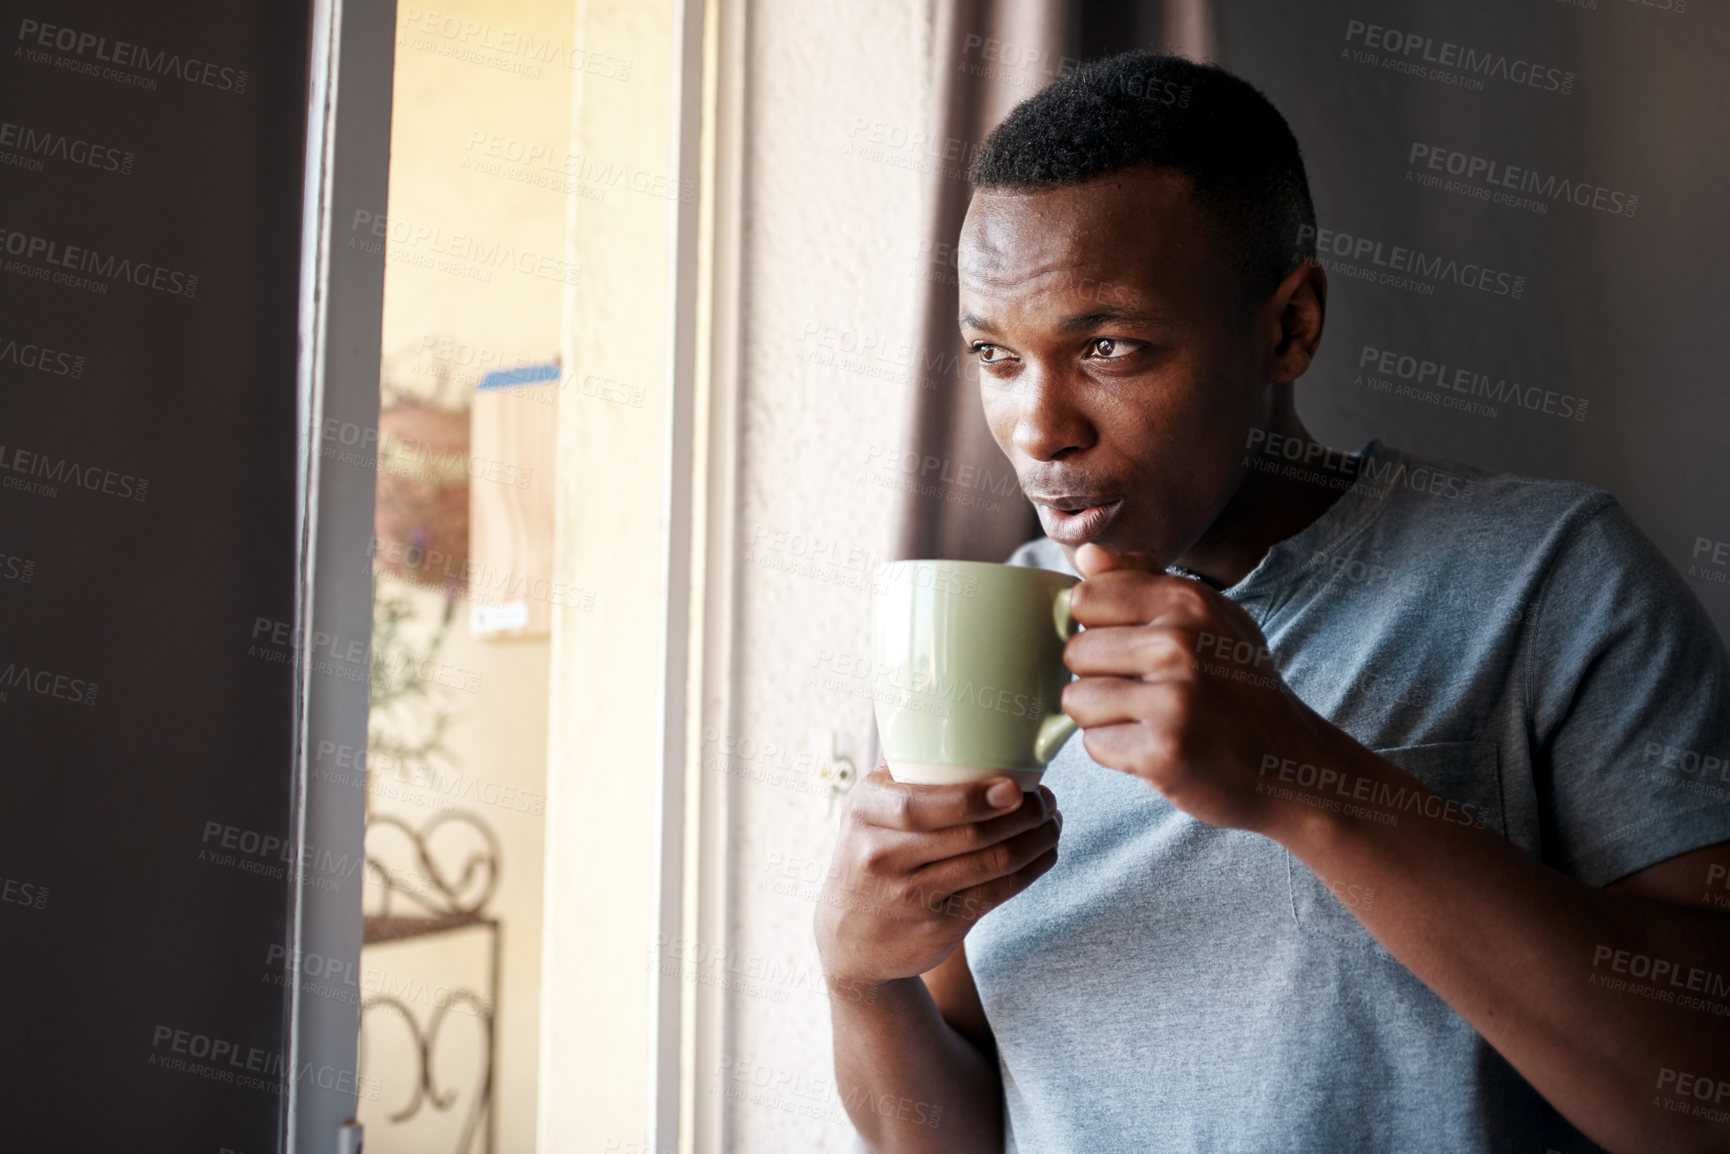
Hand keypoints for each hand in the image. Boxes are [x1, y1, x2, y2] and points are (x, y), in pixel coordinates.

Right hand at [814, 761, 1060, 985]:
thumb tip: (946, 705)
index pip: (917, 806)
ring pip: (989, 866)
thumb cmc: (870, 852)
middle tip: (1047, 799)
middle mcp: (881, 857)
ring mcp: (910, 897)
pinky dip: (1030, 871)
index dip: (970, 798)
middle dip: (1020, 816)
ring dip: (1034, 841)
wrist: (852, 935)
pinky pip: (996, 894)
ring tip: (1053, 821)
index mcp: (864, 812)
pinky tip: (1045, 852)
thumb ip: (902, 765)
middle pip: (966, 836)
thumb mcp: (867, 807)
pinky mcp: (938, 927)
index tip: (1013, 786)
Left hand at [1060, 543, 1330, 835]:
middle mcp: (1180, 645)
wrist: (1288, 761)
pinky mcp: (1163, 753)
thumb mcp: (1207, 616)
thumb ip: (1141, 580)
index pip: (1085, 597)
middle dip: (1097, 675)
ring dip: (1101, 715)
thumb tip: (1085, 554)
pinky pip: (1094, 744)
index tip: (1126, 643)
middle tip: (1143, 689)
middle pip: (1075, 651)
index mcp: (1188, 602)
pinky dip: (1116, 751)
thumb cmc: (1236, 683)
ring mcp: (1173, 701)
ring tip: (1145, 717)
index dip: (1095, 625)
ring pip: (1076, 700)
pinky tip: (1153, 746)